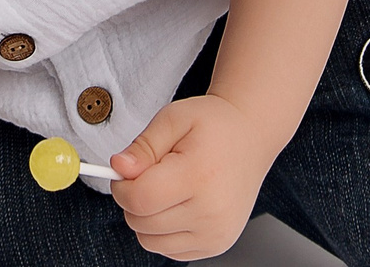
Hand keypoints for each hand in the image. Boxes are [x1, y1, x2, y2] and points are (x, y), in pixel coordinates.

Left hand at [107, 94, 282, 259]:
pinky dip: (162, 231)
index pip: (139, 199)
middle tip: (150, 174)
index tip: (125, 172)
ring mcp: (216, 234)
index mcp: (199, 177)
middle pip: (141, 223)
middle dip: (133, 199)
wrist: (251, 139)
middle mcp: (211, 212)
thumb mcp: (173, 119)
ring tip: (166, 189)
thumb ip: (142, 147)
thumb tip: (118, 167)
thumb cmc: (214, 126)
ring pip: (151, 242)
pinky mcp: (217, 245)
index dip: (121, 186)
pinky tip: (177, 205)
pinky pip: (169, 250)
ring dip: (146, 218)